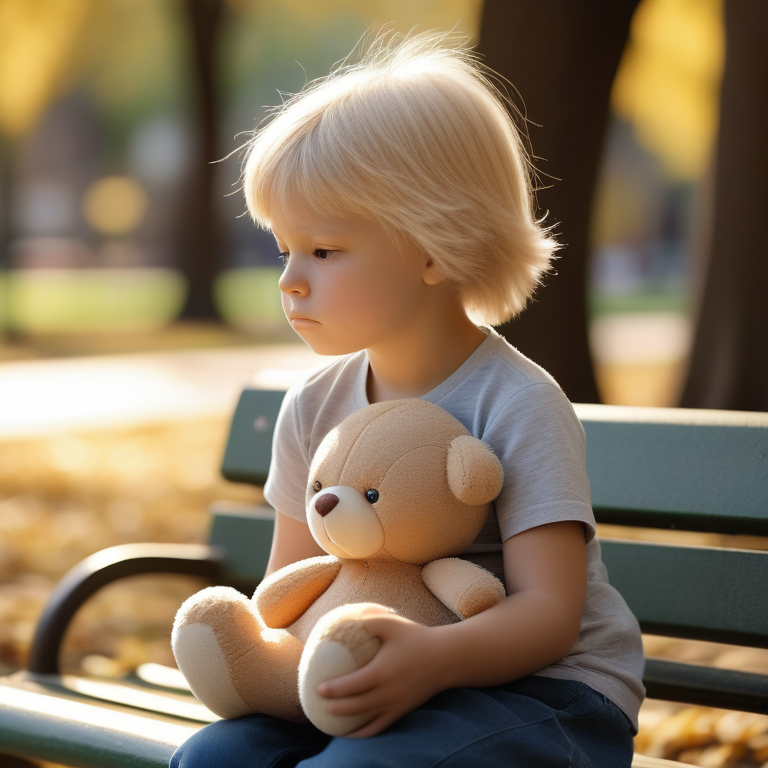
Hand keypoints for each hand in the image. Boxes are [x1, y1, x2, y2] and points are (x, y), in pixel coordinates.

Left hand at [316, 612, 445, 737]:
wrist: (446, 658)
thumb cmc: (417, 638)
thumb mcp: (392, 623)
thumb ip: (370, 620)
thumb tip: (348, 616)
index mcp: (382, 672)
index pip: (352, 686)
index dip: (333, 690)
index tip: (317, 689)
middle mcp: (388, 693)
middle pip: (355, 707)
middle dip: (334, 708)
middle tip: (318, 704)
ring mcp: (395, 705)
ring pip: (366, 720)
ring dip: (346, 723)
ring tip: (329, 720)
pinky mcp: (402, 711)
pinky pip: (380, 727)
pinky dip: (363, 734)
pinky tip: (351, 735)